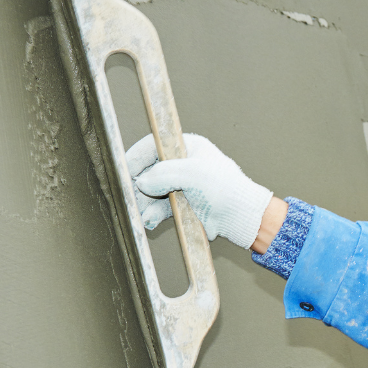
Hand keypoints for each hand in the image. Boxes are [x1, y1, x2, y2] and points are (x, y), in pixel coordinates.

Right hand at [126, 133, 273, 249]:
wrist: (243, 218)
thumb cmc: (226, 190)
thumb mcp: (193, 174)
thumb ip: (164, 174)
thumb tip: (141, 182)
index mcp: (188, 147)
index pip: (153, 146)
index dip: (136, 158)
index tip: (124, 172)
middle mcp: (183, 164)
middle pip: (149, 171)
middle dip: (140, 187)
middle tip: (132, 199)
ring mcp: (183, 185)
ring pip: (153, 192)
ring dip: (146, 204)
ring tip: (146, 215)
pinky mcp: (184, 204)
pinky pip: (161, 207)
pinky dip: (154, 214)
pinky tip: (151, 221)